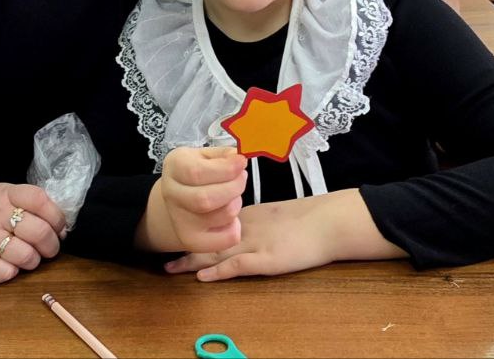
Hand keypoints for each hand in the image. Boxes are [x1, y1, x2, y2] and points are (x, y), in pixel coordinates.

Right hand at [0, 183, 65, 282]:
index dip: (57, 216)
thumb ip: (23, 202)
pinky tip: (7, 266)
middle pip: (39, 231)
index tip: (59, 228)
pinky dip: (12, 272)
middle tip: (49, 249)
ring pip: (25, 256)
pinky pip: (5, 273)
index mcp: (2, 193)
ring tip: (27, 258)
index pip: (40, 199)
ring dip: (33, 261)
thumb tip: (59, 224)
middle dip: (51, 245)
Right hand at [153, 147, 246, 252]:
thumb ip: (223, 155)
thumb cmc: (196, 173)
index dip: (225, 169)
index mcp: (174, 168)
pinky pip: (228, 238)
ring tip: (233, 195)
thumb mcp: (205, 156)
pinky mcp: (193, 241)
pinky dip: (236, 225)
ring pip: (222, 216)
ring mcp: (180, 222)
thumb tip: (238, 158)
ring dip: (236, 203)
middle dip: (234, 187)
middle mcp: (172, 196)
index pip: (196, 173)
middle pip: (206, 199)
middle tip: (242, 177)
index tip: (242, 162)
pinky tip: (228, 215)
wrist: (178, 199)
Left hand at [164, 190, 404, 281]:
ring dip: (192, 262)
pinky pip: (236, 266)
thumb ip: (261, 222)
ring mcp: (254, 244)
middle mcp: (246, 229)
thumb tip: (246, 225)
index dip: (194, 233)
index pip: (214, 225)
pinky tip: (202, 277)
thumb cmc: (310, 220)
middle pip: (208, 239)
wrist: (329, 222)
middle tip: (164, 258)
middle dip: (185, 249)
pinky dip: (218, 272)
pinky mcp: (265, 259)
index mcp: (249, 217)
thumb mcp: (278, 217)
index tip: (177, 238)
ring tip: (171, 269)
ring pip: (216, 252)